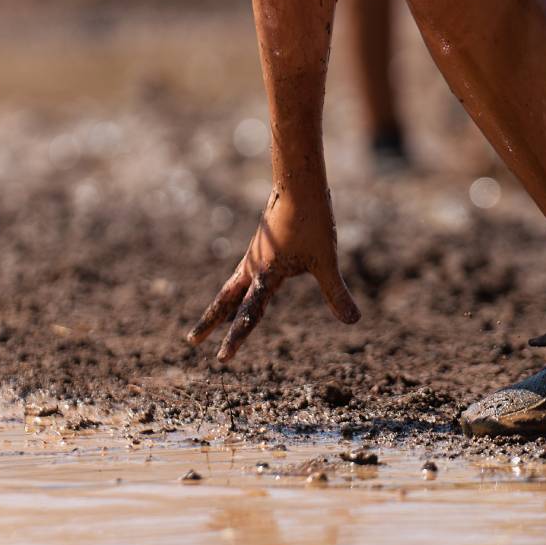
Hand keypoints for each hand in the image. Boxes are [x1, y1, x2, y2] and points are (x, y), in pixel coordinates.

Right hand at [187, 186, 359, 361]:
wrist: (299, 186)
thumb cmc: (312, 221)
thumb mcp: (326, 261)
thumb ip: (336, 293)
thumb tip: (353, 321)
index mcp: (266, 274)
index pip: (249, 314)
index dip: (236, 338)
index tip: (221, 358)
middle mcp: (253, 267)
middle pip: (225, 300)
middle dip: (210, 321)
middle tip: (191, 341)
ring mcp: (254, 256)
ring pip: (232, 285)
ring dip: (222, 304)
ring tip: (216, 319)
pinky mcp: (261, 246)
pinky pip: (244, 272)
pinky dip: (238, 286)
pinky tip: (246, 285)